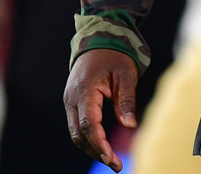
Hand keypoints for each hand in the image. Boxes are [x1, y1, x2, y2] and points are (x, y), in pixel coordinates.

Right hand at [64, 48, 138, 171]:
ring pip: (76, 132)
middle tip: (115, 165)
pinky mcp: (73, 101)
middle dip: (96, 152)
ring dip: (91, 147)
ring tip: (111, 159)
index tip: (112, 160)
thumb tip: (130, 125)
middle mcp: (72, 98)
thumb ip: (126, 100)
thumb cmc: (114, 55)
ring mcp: (70, 100)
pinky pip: (77, 124)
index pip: (88, 125)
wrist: (99, 38)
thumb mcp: (126, 75)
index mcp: (84, 91)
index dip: (99, 145)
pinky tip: (102, 145)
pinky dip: (88, 137)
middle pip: (79, 134)